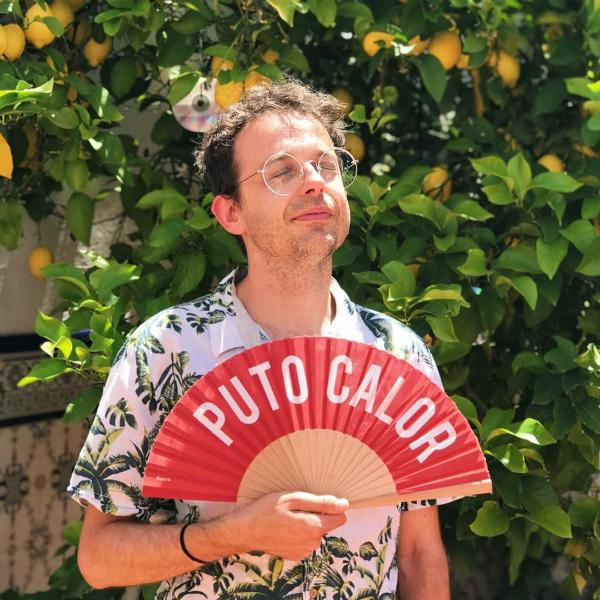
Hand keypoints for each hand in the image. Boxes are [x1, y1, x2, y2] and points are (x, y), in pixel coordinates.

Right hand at [232, 491, 348, 560]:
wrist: (246, 530)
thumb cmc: (267, 510)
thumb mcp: (294, 499)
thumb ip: (321, 502)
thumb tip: (343, 504)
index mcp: (314, 527)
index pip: (341, 518)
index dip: (332, 507)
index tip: (319, 501)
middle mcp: (312, 543)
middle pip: (327, 524)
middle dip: (317, 514)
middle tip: (296, 507)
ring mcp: (304, 551)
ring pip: (316, 532)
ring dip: (308, 524)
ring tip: (288, 517)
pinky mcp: (296, 555)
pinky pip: (306, 541)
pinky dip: (300, 533)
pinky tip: (285, 527)